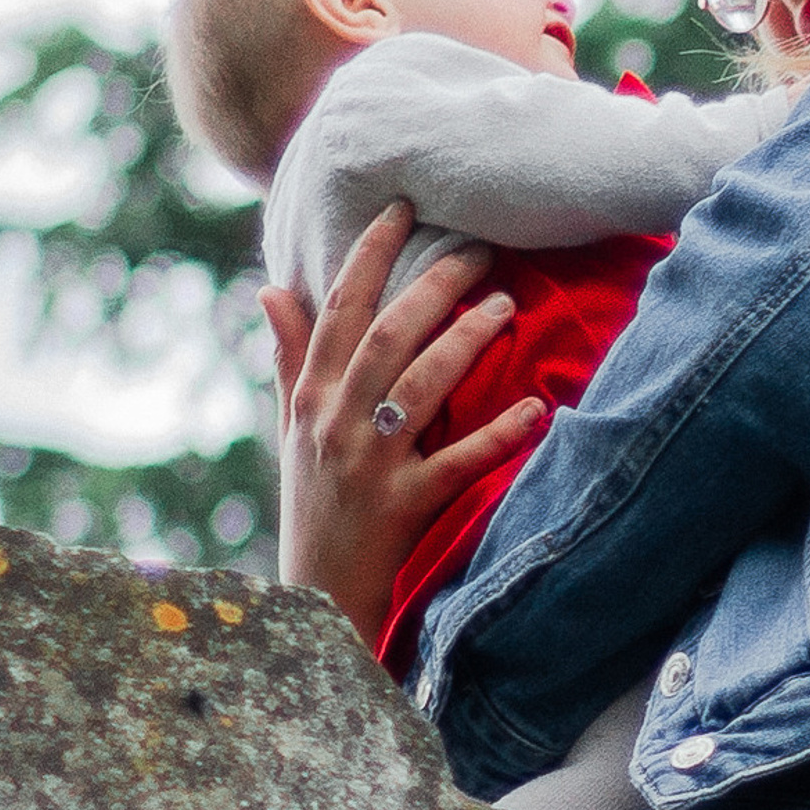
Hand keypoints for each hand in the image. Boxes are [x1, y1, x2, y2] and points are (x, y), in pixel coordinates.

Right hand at [259, 201, 544, 656]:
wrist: (312, 601)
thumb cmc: (312, 504)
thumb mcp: (291, 429)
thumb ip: (288, 358)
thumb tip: (272, 287)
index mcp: (311, 397)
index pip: (337, 310)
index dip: (369, 254)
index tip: (403, 207)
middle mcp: (335, 423)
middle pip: (386, 337)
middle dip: (432, 285)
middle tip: (481, 247)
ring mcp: (368, 465)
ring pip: (419, 387)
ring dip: (465, 342)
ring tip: (507, 306)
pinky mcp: (403, 508)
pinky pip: (458, 464)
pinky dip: (498, 435)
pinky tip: (538, 408)